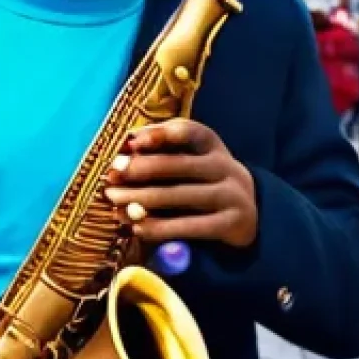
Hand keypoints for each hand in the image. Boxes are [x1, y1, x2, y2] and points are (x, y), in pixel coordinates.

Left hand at [104, 118, 257, 248]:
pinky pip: (189, 226)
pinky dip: (160, 227)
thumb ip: (161, 150)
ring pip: (179, 196)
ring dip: (141, 199)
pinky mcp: (231, 224)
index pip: (188, 131)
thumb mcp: (190, 159)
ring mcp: (231, 195)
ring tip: (115, 202)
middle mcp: (224, 165)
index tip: (131, 142)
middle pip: (178, 164)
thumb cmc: (202, 180)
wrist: (246, 212)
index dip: (159, 134)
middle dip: (140, 169)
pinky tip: (137, 228)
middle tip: (111, 176)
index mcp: (211, 144)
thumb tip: (126, 145)